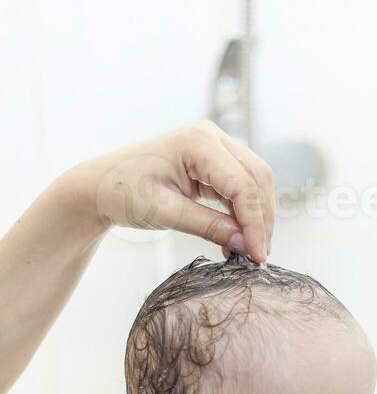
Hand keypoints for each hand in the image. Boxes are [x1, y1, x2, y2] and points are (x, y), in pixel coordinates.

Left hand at [70, 119, 273, 261]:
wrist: (99, 186)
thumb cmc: (122, 193)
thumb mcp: (165, 214)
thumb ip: (209, 227)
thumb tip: (246, 245)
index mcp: (198, 142)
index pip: (244, 185)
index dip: (255, 222)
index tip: (258, 255)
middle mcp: (211, 137)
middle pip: (257, 178)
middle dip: (262, 219)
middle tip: (259, 256)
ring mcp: (213, 147)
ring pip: (255, 182)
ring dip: (256, 216)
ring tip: (249, 250)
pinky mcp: (212, 162)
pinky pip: (241, 186)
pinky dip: (244, 213)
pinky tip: (237, 238)